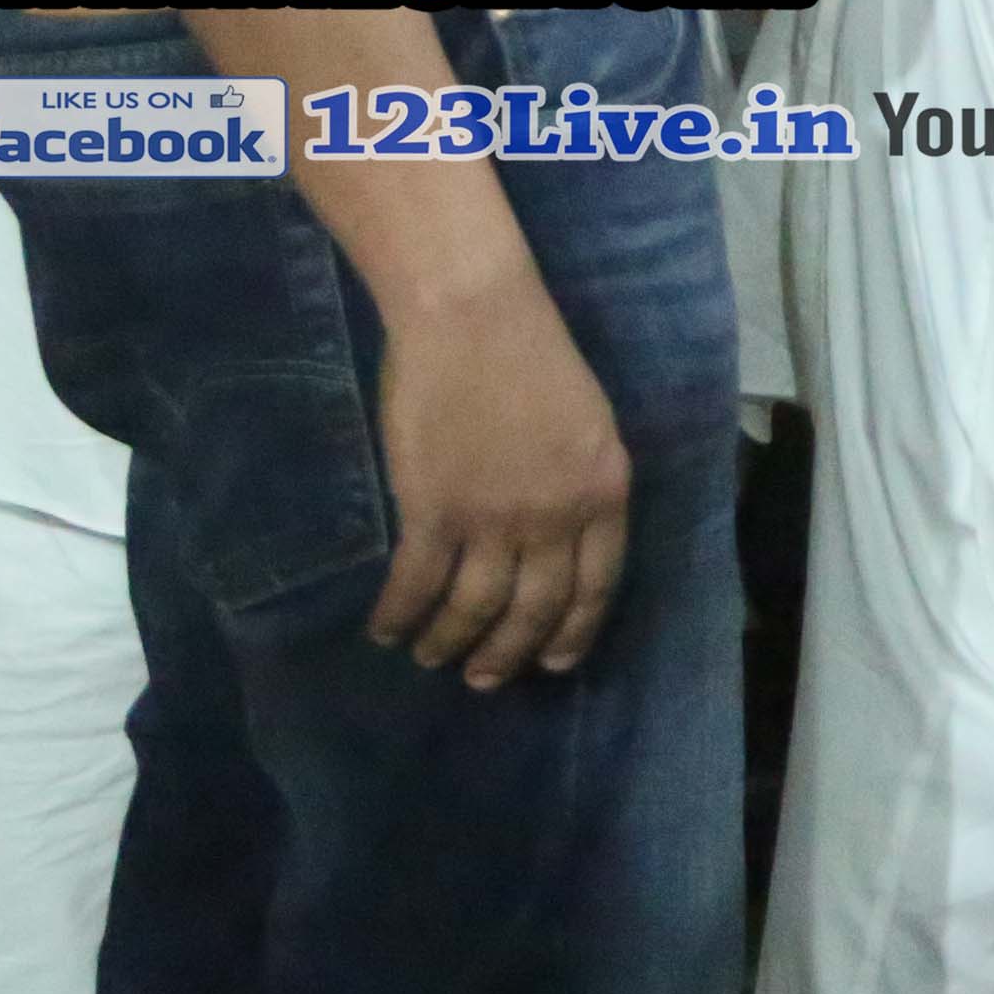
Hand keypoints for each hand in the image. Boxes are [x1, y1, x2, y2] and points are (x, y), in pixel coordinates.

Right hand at [365, 257, 633, 686]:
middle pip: (535, 608)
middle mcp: (557, 516)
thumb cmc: (532, 355)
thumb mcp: (589, 423)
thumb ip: (583, 482)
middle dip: (508, 654)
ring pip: (475, 608)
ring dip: (450, 641)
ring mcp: (495, 517)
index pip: (597, 586)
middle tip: (485, 678)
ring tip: (432, 656)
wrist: (475, 315)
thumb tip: (563, 536)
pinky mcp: (434, 509)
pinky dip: (400, 615)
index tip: (554, 663)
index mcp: (605, 492)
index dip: (573, 632)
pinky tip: (387, 630)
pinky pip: (416, 584)